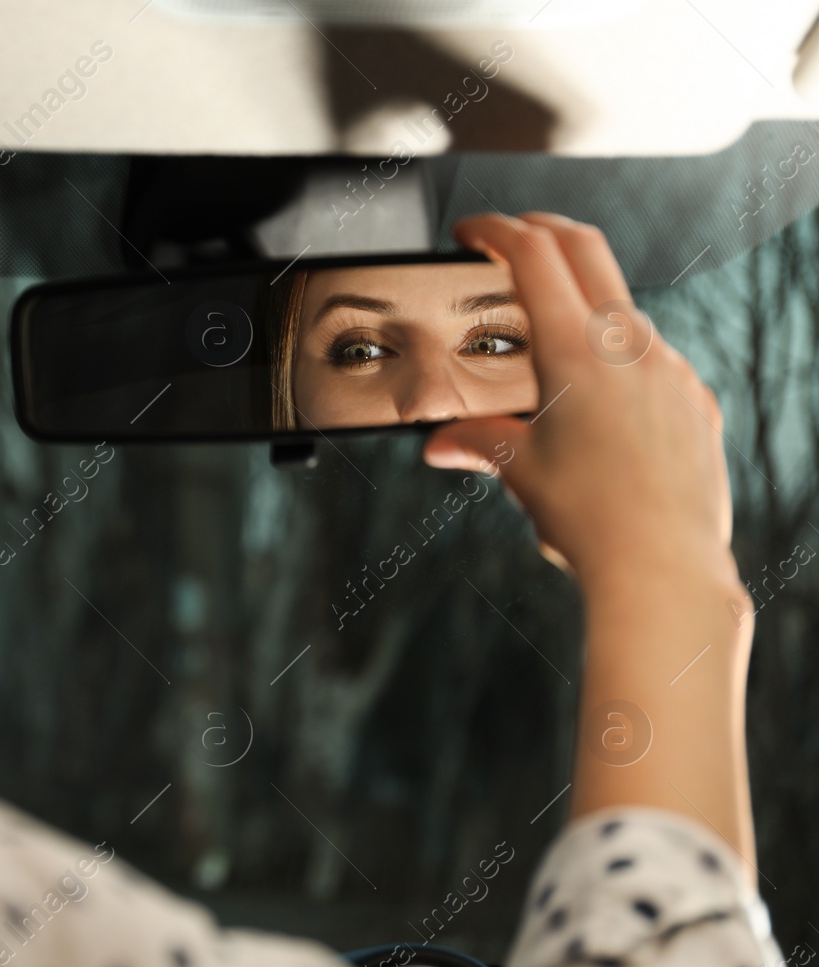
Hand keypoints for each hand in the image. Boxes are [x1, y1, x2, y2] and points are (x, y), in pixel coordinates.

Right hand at [422, 212, 736, 593]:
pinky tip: (599, 403)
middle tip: (511, 236)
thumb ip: (477, 440)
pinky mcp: (695, 398)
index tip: (473, 232)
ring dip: (581, 303)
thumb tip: (441, 443)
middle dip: (542, 230)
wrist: (663, 567)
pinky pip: (654, 357)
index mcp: (575, 352)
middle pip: (585, 248)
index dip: (496, 230)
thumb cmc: (590, 521)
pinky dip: (618, 357)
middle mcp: (630, 346)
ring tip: (548, 342)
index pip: (533, 255)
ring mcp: (671, 367)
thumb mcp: (519, 472)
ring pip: (620, 307)